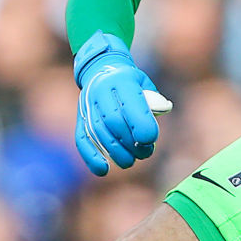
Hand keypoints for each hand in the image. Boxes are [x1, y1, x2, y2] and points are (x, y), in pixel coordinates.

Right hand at [72, 32, 171, 175]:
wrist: (100, 70)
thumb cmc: (130, 82)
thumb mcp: (145, 84)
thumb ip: (153, 100)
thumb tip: (161, 110)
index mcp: (120, 79)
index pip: (130, 103)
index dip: (141, 124)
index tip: (150, 139)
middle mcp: (100, 91)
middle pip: (114, 122)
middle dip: (130, 142)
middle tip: (144, 153)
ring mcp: (87, 105)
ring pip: (99, 133)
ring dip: (116, 152)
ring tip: (131, 161)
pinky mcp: (80, 119)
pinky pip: (82, 139)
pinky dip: (91, 157)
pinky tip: (103, 170)